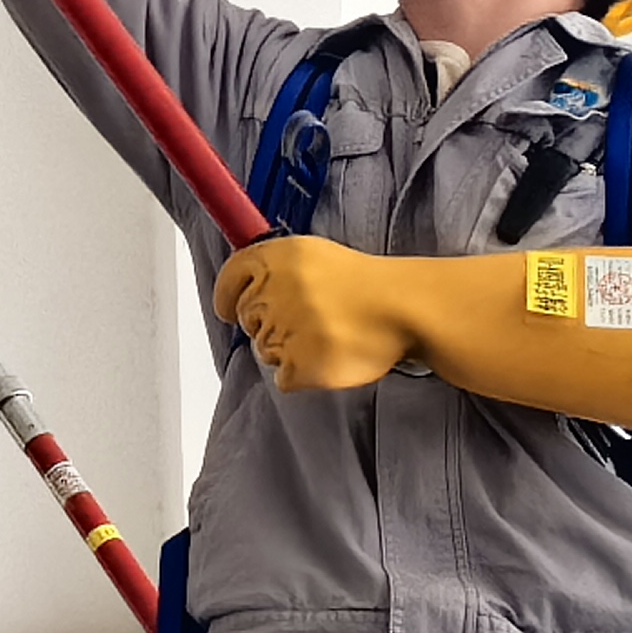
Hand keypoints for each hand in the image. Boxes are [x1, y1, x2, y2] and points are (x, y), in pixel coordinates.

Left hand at [213, 235, 422, 394]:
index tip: (227, 308)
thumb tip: (244, 285)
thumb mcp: (314, 255)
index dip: (226, 296)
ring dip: (289, 350)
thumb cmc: (366, 284)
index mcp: (276, 258)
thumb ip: (276, 267)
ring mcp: (285, 329)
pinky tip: (329, 355)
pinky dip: (304, 374)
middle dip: (270, 323)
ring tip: (328, 335)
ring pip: (265, 351)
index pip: (230, 278)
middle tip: (310, 320)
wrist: (405, 308)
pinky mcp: (299, 364)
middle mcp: (274, 291)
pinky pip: (284, 378)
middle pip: (248, 319)